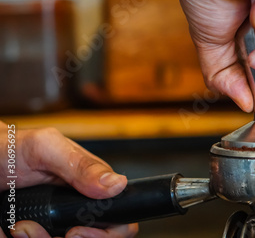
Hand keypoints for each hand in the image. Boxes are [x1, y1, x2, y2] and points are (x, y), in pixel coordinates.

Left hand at [0, 122, 137, 237]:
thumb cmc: (12, 148)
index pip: (120, 221)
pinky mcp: (38, 232)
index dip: (104, 232)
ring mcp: (56, 224)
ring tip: (18, 226)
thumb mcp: (47, 147)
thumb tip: (116, 184)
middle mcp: (78, 209)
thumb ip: (82, 164)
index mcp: (92, 188)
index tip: (75, 230)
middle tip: (44, 230)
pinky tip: (11, 229)